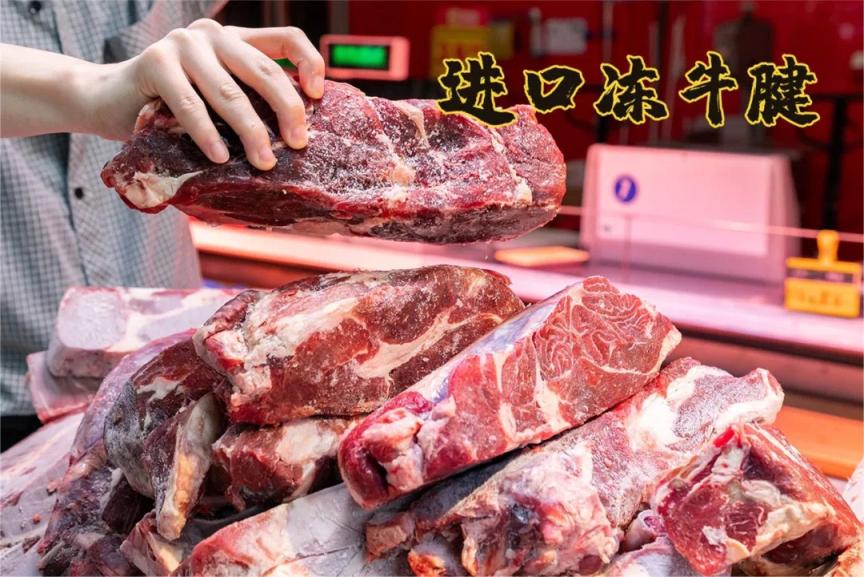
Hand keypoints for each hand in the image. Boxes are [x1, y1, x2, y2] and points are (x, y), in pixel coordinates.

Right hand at [97, 20, 324, 169]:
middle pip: (264, 71)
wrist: (107, 100)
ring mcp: (183, 45)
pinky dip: (207, 134)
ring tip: (263, 161)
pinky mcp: (155, 62)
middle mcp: (213, 36)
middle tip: (299, 144)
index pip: (286, 39)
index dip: (309, 62)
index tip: (318, 95)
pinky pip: (190, 105)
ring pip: (230, 93)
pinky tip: (218, 158)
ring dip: (251, 132)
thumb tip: (297, 140)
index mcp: (235, 40)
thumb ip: (246, 101)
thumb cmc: (170, 108)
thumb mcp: (215, 99)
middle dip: (287, 110)